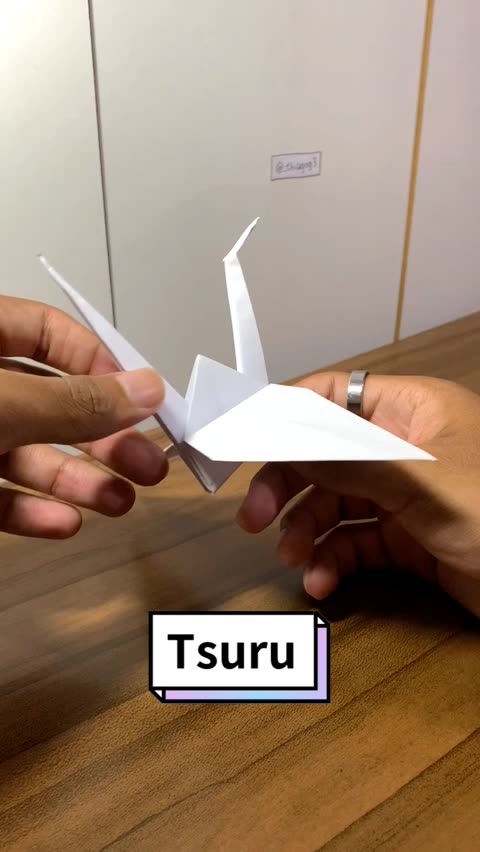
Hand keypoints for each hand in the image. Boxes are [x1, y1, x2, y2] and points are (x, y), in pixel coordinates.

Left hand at [0, 295, 167, 537]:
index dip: (97, 364)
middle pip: (46, 400)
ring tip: (119, 504)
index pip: (47, 332)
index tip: (138, 404)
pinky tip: (63, 522)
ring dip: (74, 480)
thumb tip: (148, 389)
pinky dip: (28, 509)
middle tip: (147, 467)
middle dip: (101, 436)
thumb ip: (74, 403)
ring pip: (22, 451)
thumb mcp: (3, 405)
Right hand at [237, 371, 479, 616]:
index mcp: (412, 410)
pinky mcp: (408, 541)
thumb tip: (273, 430)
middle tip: (254, 519)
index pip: (332, 396)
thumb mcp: (420, 482)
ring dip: (307, 530)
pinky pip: (355, 543)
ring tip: (293, 559)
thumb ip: (344, 457)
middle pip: (324, 455)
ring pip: (335, 503)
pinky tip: (323, 585)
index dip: (283, 414)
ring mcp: (405, 496)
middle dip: (288, 485)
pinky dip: (333, 562)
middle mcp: (403, 448)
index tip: (238, 439)